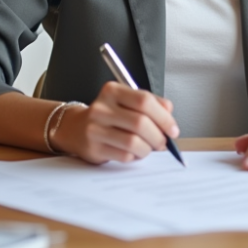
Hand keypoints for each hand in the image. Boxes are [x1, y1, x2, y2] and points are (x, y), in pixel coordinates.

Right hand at [52, 81, 178, 164]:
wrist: (75, 128)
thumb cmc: (108, 115)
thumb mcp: (126, 101)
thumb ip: (149, 104)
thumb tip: (169, 114)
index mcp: (112, 91)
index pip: (144, 101)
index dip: (163, 117)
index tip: (173, 129)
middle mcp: (102, 108)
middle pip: (140, 123)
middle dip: (158, 136)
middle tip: (163, 142)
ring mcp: (95, 129)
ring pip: (133, 142)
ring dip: (148, 148)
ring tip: (149, 148)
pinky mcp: (94, 148)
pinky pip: (124, 156)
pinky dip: (135, 157)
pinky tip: (135, 153)